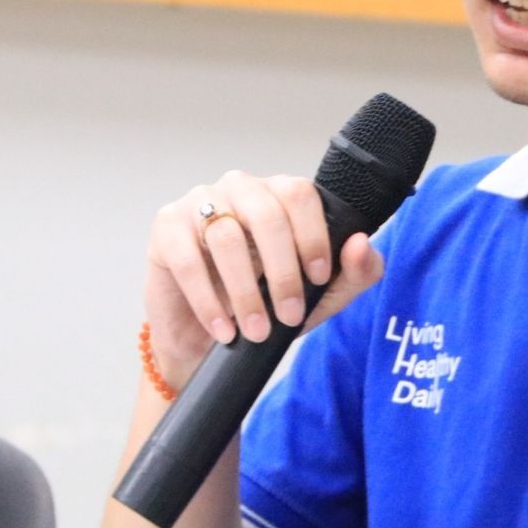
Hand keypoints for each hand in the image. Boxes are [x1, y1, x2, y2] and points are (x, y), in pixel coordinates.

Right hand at [145, 172, 383, 389]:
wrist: (207, 337)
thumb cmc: (265, 304)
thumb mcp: (320, 297)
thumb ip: (353, 272)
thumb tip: (361, 245)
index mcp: (279, 195)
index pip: (300, 195)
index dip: (313, 236)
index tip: (318, 278)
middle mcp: (240, 189)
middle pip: (266, 213)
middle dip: (282, 272)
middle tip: (288, 316)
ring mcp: (200, 203)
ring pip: (227, 237)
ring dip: (246, 292)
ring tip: (256, 330)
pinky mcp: (167, 227)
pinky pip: (188, 259)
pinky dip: (208, 299)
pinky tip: (223, 328)